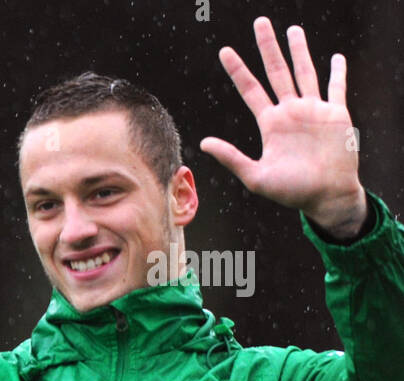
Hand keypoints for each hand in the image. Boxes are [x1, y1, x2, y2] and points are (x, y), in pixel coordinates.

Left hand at [200, 17, 366, 237]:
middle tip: (259, 22)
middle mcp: (290, 112)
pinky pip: (337, 88)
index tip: (224, 51)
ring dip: (299, 51)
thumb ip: (231, 157)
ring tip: (292, 30)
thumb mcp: (255, 176)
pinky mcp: (336, 114)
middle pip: (276, 71)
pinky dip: (338, 72)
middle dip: (267, 47)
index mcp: (270, 124)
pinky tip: (336, 57)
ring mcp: (314, 111)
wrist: (325, 197)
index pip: (250, 89)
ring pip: (304, 72)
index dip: (238, 70)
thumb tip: (203, 143)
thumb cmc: (291, 192)